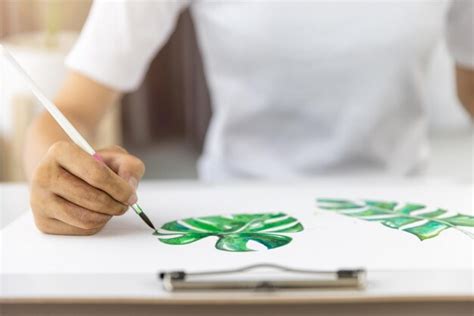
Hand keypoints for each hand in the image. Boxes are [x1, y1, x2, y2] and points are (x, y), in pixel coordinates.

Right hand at [30, 142, 144, 234]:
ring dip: (108, 215)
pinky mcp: (43, 221)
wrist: (65, 175)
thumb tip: (130, 187)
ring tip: (113, 207)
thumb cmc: (93, 165)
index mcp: (60, 151)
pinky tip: (97, 212)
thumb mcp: (115, 157)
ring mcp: (40, 199)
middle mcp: (44, 174)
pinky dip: (97, 224)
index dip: (120, 188)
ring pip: (87, 218)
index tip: (131, 195)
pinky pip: (81, 230)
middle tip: (126, 204)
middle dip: (117, 204)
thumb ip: (129, 167)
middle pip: (93, 198)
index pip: (97, 174)